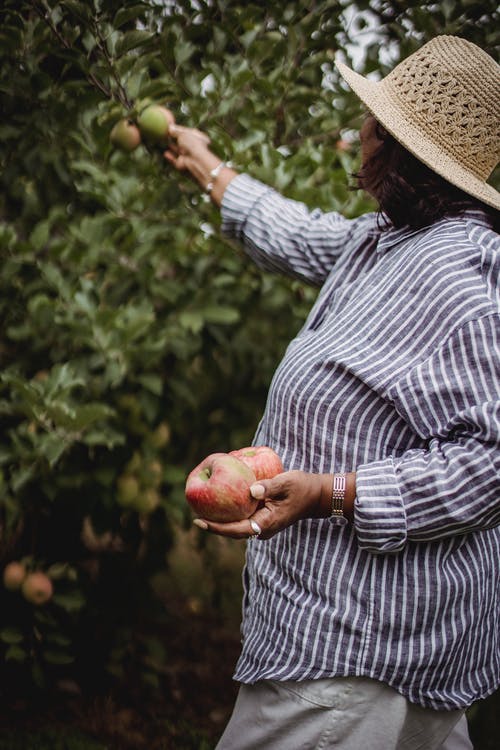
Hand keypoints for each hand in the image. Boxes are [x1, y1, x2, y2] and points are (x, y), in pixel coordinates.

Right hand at [163, 123, 236, 204]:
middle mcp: (194, 147)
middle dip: (174, 138)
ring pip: (178, 150)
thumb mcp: (183, 133)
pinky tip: (165, 153)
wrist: (195, 160)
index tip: (170, 127)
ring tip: (163, 141)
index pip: (187, 132)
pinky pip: (175, 160)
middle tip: (165, 133)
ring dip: (172, 147)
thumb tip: (170, 127)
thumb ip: (176, 130)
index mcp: (198, 138)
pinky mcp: (183, 164)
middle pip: (182, 141)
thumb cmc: (192, 144)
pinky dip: (170, 157)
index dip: (179, 130)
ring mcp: (189, 155)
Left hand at [193, 470, 332, 540]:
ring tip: (201, 508)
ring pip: (236, 524)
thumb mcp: (286, 483)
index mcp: (266, 524)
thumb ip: (269, 486)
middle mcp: (261, 528)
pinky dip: (230, 510)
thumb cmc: (302, 488)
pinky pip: (242, 516)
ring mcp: (262, 524)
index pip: (236, 530)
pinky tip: (219, 500)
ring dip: (221, 518)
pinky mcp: (262, 517)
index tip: (199, 522)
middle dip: (213, 524)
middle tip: (193, 514)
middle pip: (232, 530)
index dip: (216, 528)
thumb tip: (252, 490)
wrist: (316, 495)